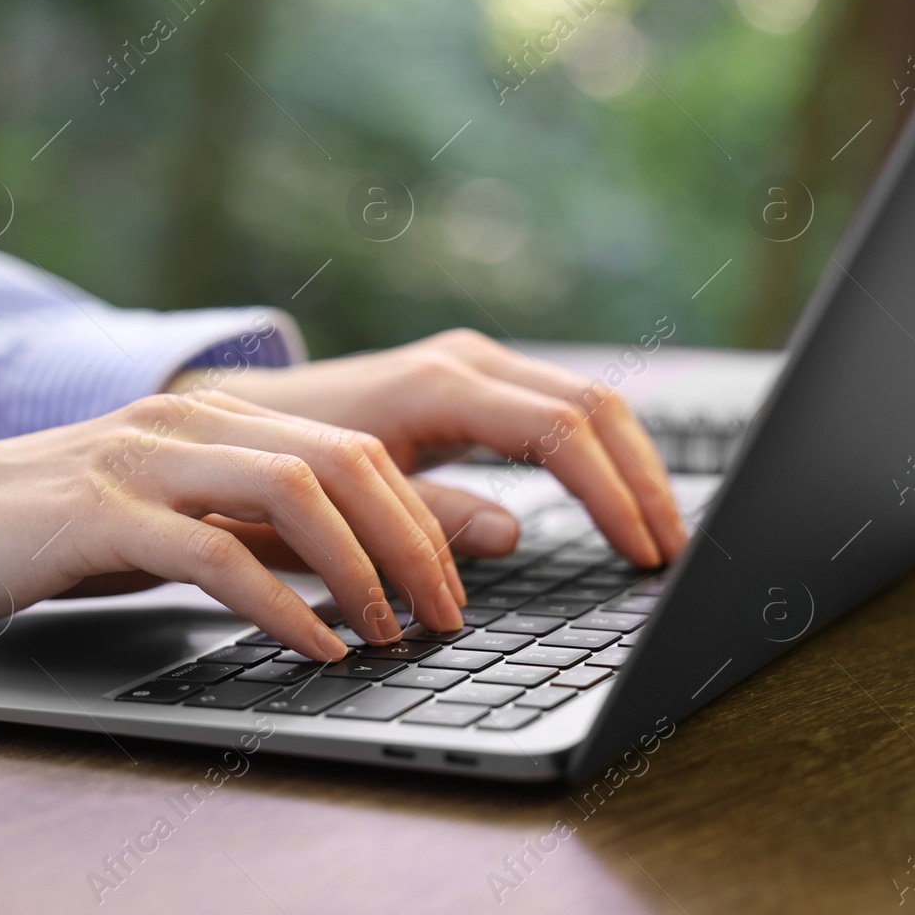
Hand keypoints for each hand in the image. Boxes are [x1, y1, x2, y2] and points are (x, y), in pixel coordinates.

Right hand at [0, 393, 471, 660]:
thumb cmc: (40, 536)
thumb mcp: (166, 531)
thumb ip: (255, 539)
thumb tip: (360, 575)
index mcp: (209, 417)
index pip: (350, 448)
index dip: (420, 517)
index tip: (454, 587)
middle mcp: (184, 421)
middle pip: (342, 460)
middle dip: (415, 541)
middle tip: (446, 617)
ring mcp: (140, 459)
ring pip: (293, 490)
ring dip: (361, 569)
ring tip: (392, 633)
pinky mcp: (96, 512)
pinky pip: (212, 551)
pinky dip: (278, 602)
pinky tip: (311, 646)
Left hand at [171, 329, 685, 567]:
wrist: (243, 413)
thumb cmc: (281, 461)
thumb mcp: (344, 500)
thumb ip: (425, 518)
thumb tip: (512, 533)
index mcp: (436, 386)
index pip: (559, 431)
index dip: (611, 494)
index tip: (642, 554)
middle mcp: (465, 361)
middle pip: (593, 406)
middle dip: (641, 480)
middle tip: (671, 553)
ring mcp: (474, 363)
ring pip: (588, 401)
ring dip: (632, 466)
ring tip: (659, 533)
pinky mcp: (476, 380)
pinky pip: (561, 407)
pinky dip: (600, 452)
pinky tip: (618, 499)